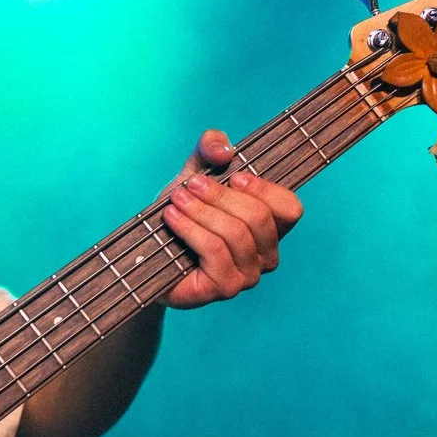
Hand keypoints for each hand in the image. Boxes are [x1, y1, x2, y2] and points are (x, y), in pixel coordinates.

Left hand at [162, 129, 301, 308]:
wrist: (146, 255)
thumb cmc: (180, 213)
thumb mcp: (194, 172)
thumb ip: (210, 148)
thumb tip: (226, 150)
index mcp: (270, 228)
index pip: (290, 208)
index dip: (265, 189)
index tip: (235, 175)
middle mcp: (265, 255)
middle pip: (258, 218)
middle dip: (221, 195)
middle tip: (191, 184)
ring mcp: (247, 276)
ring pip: (236, 234)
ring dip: (202, 211)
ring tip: (177, 199)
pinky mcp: (224, 288)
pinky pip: (216, 251)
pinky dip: (192, 229)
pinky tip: (172, 218)